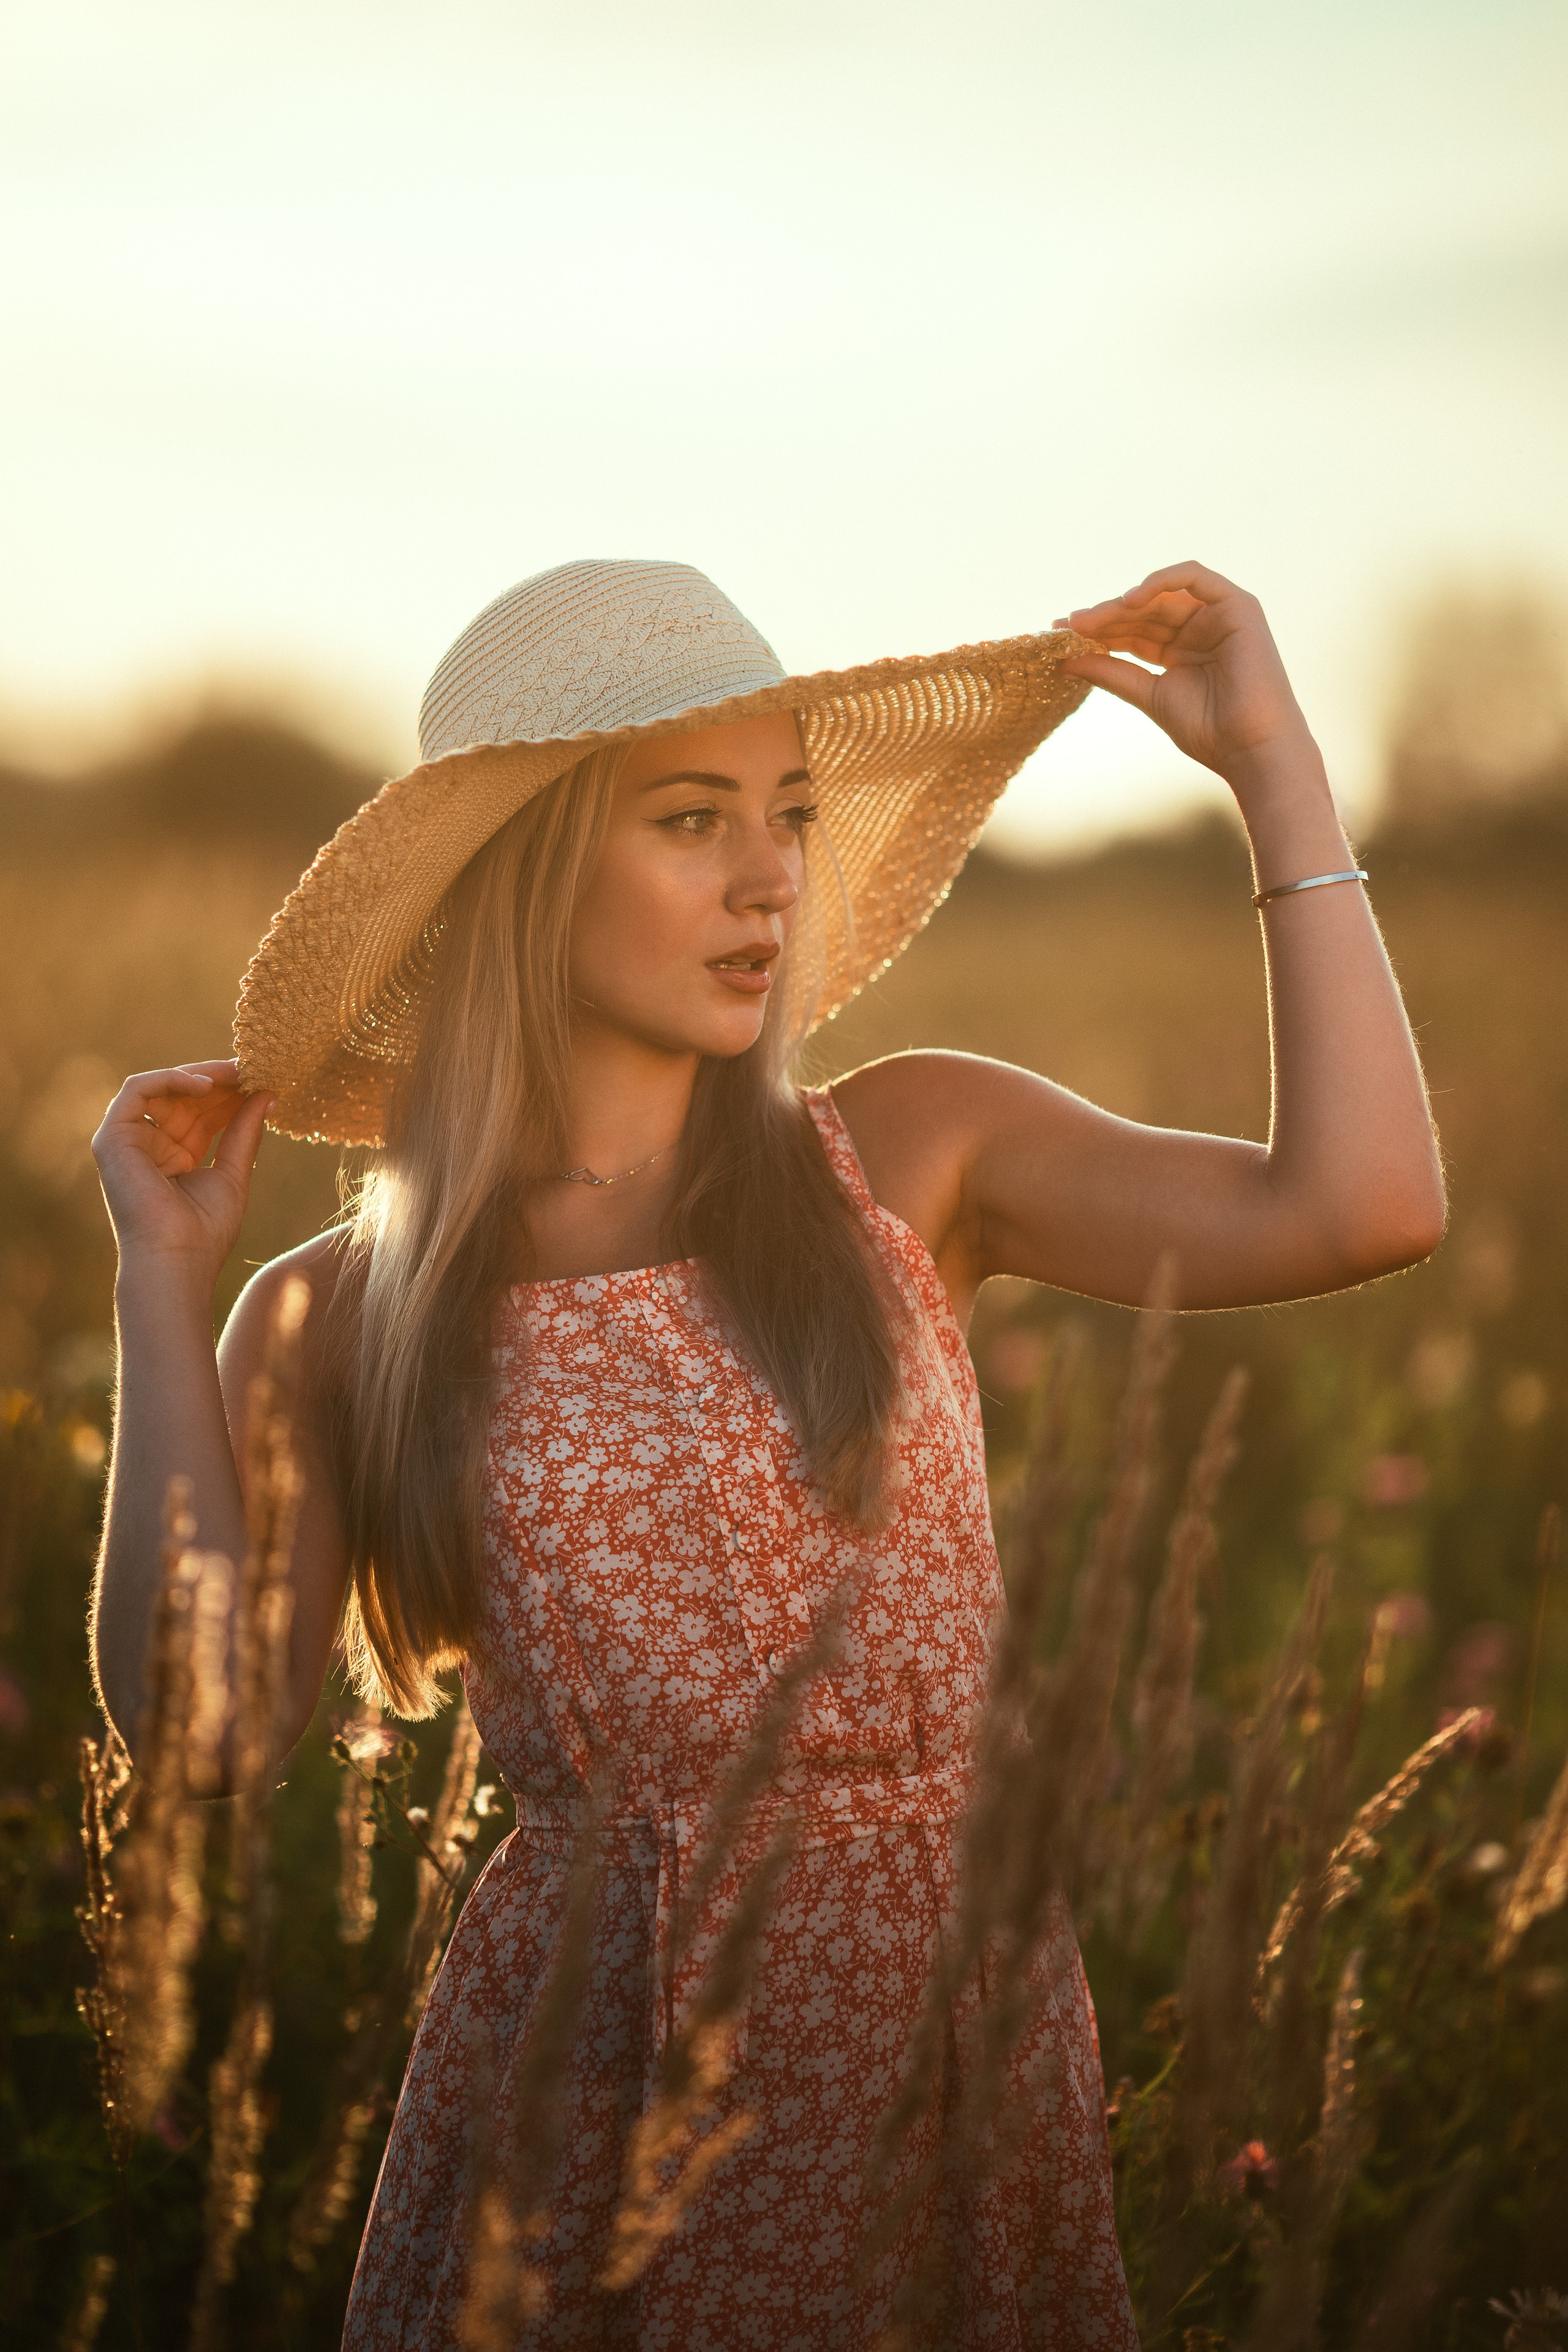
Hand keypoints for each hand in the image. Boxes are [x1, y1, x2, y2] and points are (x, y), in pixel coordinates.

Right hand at [91, 1059, 273, 1284]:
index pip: (202, 1112)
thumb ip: (245, 1132)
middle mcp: (151, 1145)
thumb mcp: (234, 1173)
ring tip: (237, 1073)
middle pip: (184, 1097)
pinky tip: (207, 1085)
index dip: (231, 1094)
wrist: (176, 1260)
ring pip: (162, 1087)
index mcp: (176, 1156)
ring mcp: (129, 1140)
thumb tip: (267, 1094)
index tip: (263, 1080)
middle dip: (221, 1081)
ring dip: (201, 1075)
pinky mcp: (112, 1137)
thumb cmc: (205, 1232)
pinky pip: (137, 1089)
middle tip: (255, 1068)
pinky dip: (171, 1078)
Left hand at [1059, 562, 1314, 785]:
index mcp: (1178, 652)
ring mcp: (1218, 615)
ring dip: (1122, 604)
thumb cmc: (1207, 730)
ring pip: (1161, 595)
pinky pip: (1194, 577)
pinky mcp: (1237, 605)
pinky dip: (1162, 580)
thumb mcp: (1149, 695)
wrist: (1250, 746)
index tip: (1061, 635)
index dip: (1097, 631)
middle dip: (1104, 617)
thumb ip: (1112, 673)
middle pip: (1142, 613)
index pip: (1131, 632)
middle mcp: (1197, 630)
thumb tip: (1065, 661)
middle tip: (1068, 625)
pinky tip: (1130, 599)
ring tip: (1090, 621)